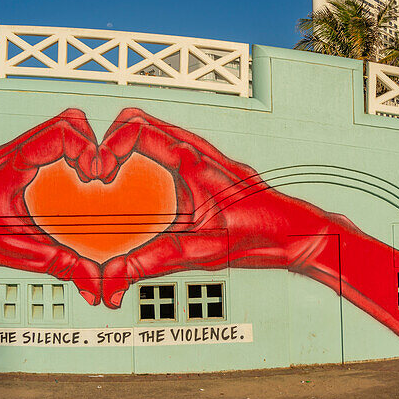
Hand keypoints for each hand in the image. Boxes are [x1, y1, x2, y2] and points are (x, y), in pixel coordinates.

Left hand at [0, 108, 104, 303]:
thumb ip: (52, 262)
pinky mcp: (2, 167)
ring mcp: (6, 157)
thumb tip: (89, 280)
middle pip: (66, 121)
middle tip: (95, 175)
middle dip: (90, 143)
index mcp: (12, 163)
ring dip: (76, 149)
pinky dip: (60, 161)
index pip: (64, 130)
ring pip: (53, 130)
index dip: (90, 147)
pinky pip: (39, 149)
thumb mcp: (6, 250)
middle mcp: (11, 153)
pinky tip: (59, 192)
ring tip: (84, 181)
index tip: (96, 173)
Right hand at [96, 108, 359, 306]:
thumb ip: (154, 262)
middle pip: (142, 121)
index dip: (111, 143)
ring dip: (128, 143)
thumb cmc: (262, 237)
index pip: (140, 128)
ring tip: (109, 172)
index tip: (99, 170)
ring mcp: (204, 155)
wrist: (301, 234)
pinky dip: (146, 153)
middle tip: (98, 169)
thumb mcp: (203, 253)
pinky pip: (170, 146)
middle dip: (112, 138)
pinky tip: (140, 184)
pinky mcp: (208, 167)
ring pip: (156, 130)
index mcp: (194, 162)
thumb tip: (113, 277)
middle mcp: (198, 151)